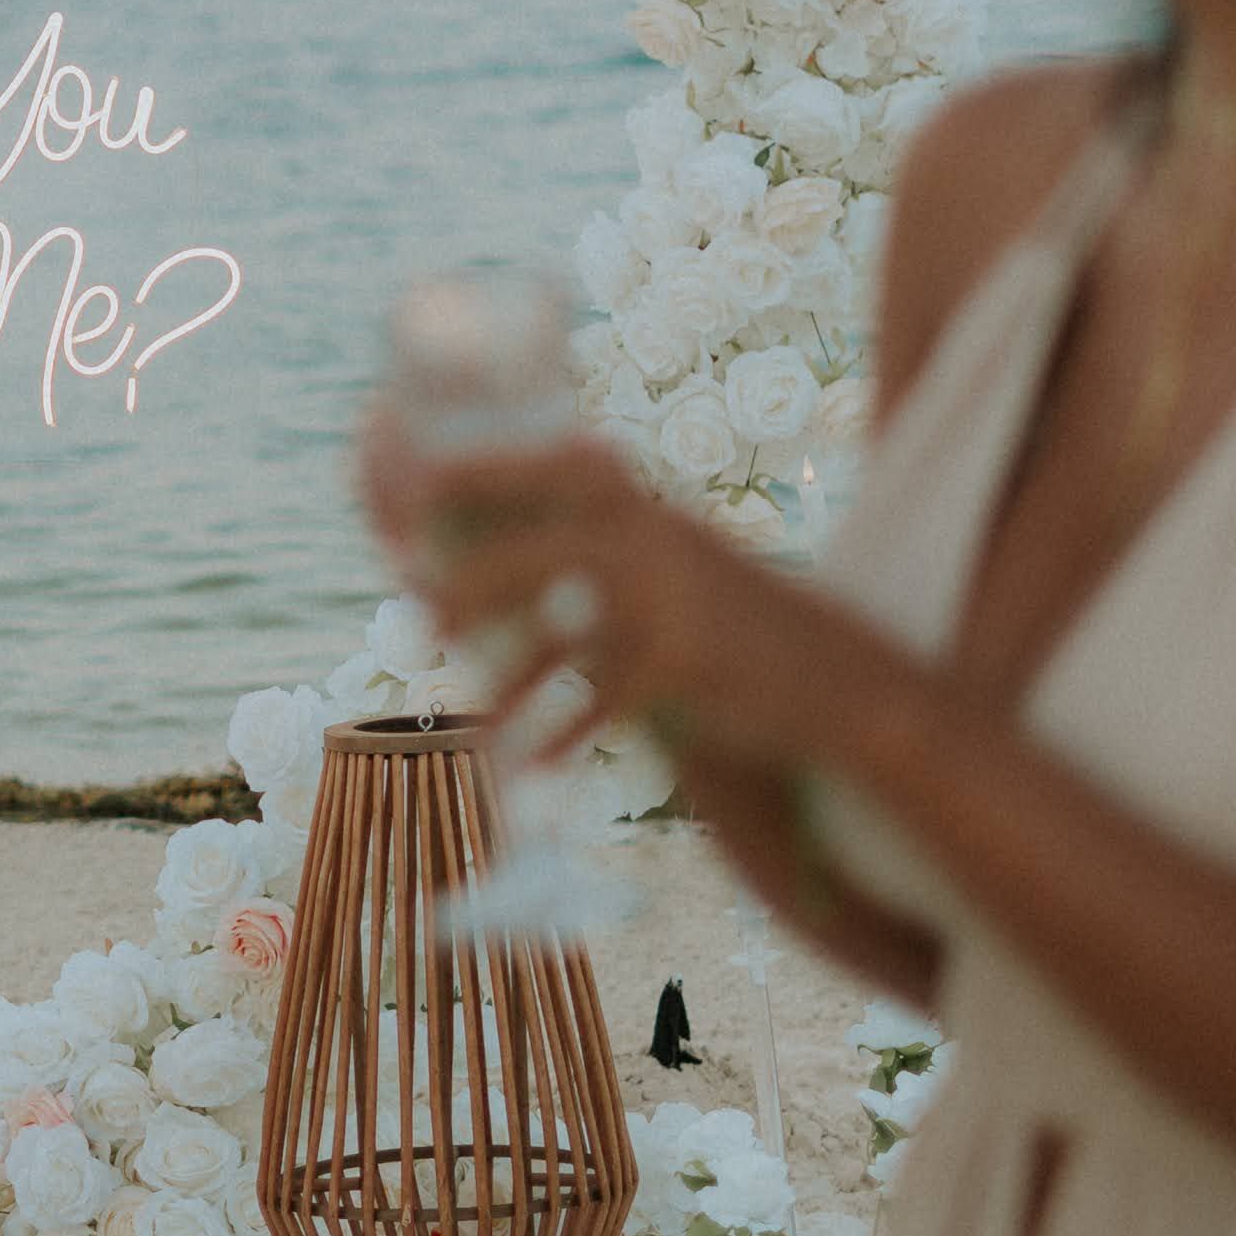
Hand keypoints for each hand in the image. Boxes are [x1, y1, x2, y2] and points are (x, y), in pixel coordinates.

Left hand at [360, 408, 878, 776]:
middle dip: (460, 588)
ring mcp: (663, 596)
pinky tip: (530, 766)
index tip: (403, 496)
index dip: (462, 477)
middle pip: (525, 554)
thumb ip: (592, 544)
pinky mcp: (680, 661)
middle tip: (415, 617)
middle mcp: (645, 534)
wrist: (833, 674)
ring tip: (475, 718)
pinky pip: (594, 703)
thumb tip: (478, 561)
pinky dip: (556, 738)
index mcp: (636, 502)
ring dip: (502, 685)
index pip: (532, 468)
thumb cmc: (723, 620)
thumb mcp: (666, 556)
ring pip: (550, 638)